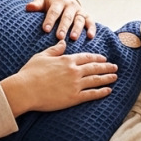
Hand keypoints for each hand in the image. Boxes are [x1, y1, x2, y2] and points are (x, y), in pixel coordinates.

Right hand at [1, 40, 117, 115]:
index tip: (104, 58)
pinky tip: (108, 90)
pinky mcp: (74, 97)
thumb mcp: (42, 56)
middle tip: (115, 67)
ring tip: (115, 77)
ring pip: (96, 80)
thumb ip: (54, 50)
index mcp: (66, 60)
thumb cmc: (30, 72)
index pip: (86, 57)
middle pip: (94, 67)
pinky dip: (101, 92)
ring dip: (107, 78)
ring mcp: (75, 84)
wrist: (25, 89)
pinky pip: (91, 94)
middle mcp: (74, 71)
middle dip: (106, 67)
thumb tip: (63, 42)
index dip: (96, 58)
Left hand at [26, 0, 95, 40]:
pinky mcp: (87, 16)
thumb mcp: (43, 2)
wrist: (64, 0)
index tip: (45, 29)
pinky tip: (90, 36)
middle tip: (59, 37)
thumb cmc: (51, 5)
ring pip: (79, 20)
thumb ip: (36, 5)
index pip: (54, 11)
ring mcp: (79, 11)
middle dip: (63, 27)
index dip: (50, 20)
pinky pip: (90, 22)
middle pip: (67, 17)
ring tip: (73, 38)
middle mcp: (70, 5)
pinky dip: (91, 29)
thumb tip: (28, 7)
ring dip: (77, 29)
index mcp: (58, 2)